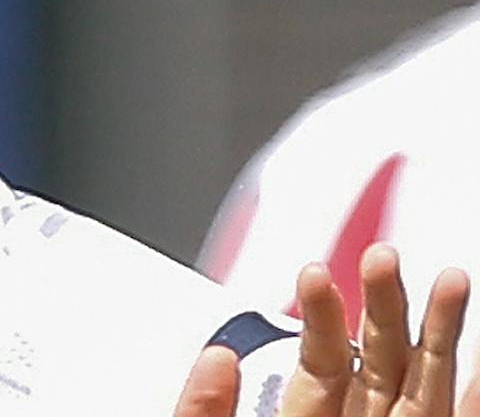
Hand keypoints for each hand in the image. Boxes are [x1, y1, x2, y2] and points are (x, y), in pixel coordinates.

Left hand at [172, 247, 469, 416]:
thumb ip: (203, 408)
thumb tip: (215, 356)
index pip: (320, 360)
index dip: (322, 315)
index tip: (314, 271)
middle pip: (379, 359)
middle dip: (386, 304)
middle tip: (383, 253)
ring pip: (426, 385)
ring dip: (440, 330)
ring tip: (451, 277)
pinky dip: (473, 391)